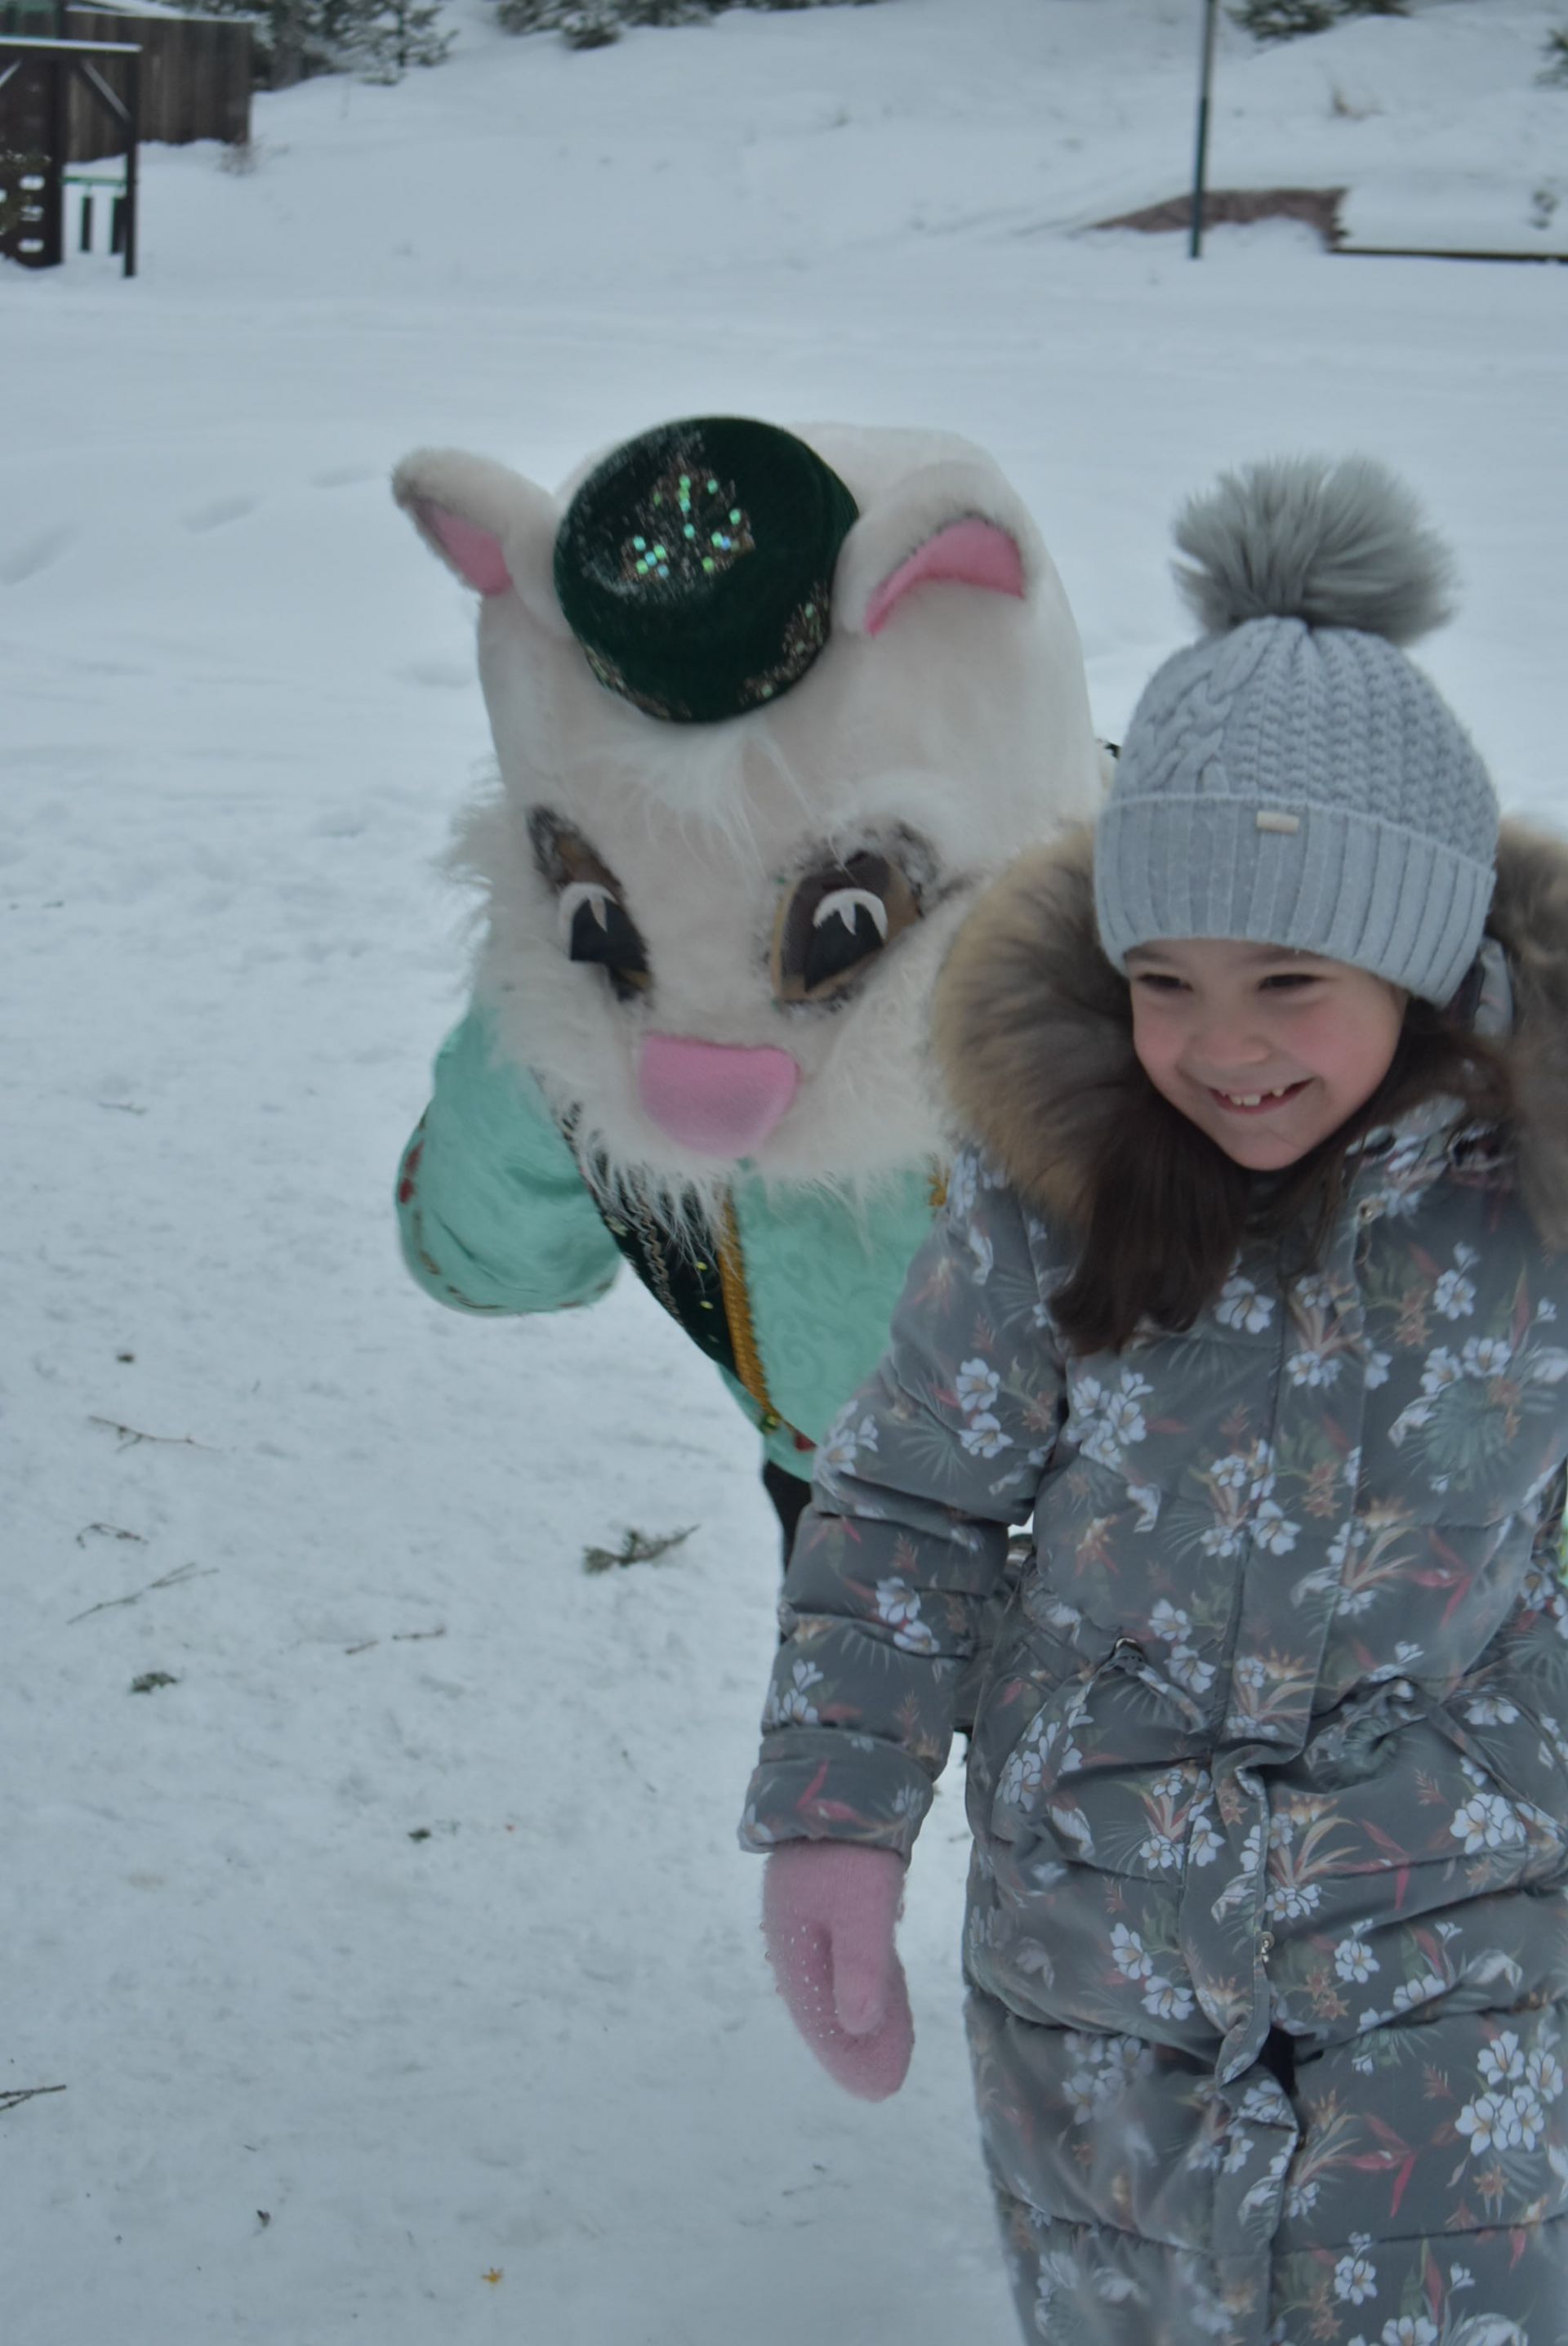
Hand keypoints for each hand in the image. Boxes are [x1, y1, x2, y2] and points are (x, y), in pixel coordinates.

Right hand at [761, 1843, 912, 2100]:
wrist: (844, 1781)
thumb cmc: (851, 1849)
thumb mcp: (863, 1910)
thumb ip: (861, 1968)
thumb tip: (857, 2028)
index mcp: (792, 1945)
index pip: (817, 2017)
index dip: (846, 2056)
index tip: (877, 2089)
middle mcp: (795, 1937)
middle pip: (824, 2004)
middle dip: (854, 2045)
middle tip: (887, 2084)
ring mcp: (812, 1918)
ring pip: (835, 1980)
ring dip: (861, 2017)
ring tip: (890, 2050)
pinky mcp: (833, 1899)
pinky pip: (846, 1956)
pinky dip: (865, 1982)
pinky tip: (881, 1996)